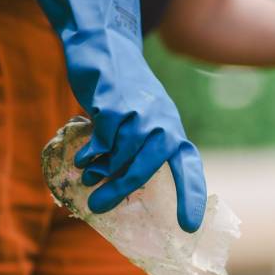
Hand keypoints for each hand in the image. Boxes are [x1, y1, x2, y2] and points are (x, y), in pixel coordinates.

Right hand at [37, 0, 205, 231]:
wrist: (107, 47)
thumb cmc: (125, 93)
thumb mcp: (145, 120)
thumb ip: (140, 151)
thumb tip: (124, 189)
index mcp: (173, 132)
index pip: (189, 169)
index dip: (191, 198)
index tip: (189, 227)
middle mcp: (163, 124)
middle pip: (144, 169)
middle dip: (120, 190)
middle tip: (100, 208)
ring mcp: (140, 115)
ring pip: (120, 156)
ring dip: (101, 171)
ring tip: (89, 180)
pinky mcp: (115, 106)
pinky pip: (102, 141)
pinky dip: (90, 153)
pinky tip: (83, 159)